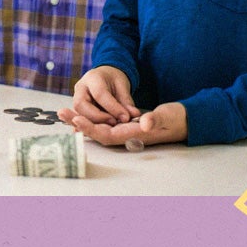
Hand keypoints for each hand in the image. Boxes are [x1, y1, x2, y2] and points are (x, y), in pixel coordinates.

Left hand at [59, 102, 187, 146]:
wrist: (185, 121)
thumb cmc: (177, 119)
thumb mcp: (168, 117)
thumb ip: (156, 120)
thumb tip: (144, 123)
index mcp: (133, 135)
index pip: (106, 135)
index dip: (91, 128)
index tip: (77, 119)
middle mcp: (126, 135)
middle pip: (97, 132)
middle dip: (79, 123)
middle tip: (61, 112)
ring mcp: (125, 130)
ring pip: (98, 127)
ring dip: (81, 120)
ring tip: (64, 111)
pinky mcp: (125, 124)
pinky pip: (104, 123)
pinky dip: (91, 118)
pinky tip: (80, 112)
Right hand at [63, 66, 139, 125]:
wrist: (105, 76)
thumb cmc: (113, 79)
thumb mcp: (123, 86)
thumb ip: (126, 101)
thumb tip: (133, 115)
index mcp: (93, 77)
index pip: (99, 94)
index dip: (112, 108)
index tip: (125, 117)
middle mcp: (80, 87)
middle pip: (81, 105)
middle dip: (97, 117)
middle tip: (114, 123)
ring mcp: (76, 98)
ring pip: (79, 113)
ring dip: (94, 122)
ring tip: (111, 124)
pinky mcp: (78, 108)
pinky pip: (81, 118)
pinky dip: (92, 124)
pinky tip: (103, 127)